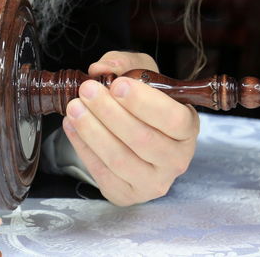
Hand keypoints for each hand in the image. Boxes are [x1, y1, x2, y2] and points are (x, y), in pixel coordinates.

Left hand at [61, 50, 198, 205]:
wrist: (135, 132)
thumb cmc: (143, 102)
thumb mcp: (140, 73)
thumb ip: (124, 64)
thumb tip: (101, 68)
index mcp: (187, 128)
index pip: (173, 119)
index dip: (144, 102)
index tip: (117, 84)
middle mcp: (176, 159)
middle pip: (143, 139)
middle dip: (109, 113)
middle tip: (87, 90)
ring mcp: (154, 182)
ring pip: (120, 159)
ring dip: (93, 131)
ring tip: (74, 108)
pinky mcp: (128, 194)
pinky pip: (103, 174)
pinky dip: (83, 148)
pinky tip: (72, 126)